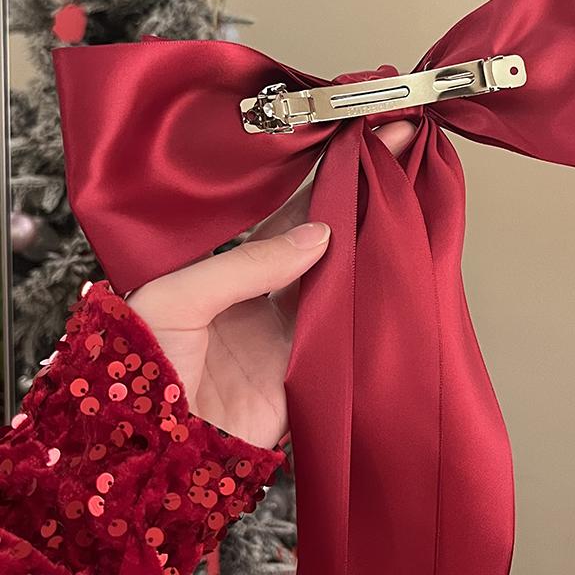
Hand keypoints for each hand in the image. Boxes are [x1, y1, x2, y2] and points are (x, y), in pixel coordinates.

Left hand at [128, 120, 416, 448]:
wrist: (141, 461)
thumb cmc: (136, 372)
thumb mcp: (177, 297)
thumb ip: (246, 264)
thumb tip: (317, 235)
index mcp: (222, 272)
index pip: (277, 219)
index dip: (313, 186)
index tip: (346, 152)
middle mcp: (258, 297)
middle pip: (315, 242)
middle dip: (352, 202)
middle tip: (386, 161)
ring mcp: (285, 333)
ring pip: (336, 279)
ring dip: (366, 245)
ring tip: (398, 201)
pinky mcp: (305, 370)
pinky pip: (341, 329)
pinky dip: (366, 301)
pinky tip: (388, 267)